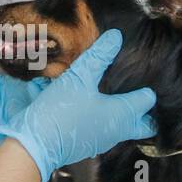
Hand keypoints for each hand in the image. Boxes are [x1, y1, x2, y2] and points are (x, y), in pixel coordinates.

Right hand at [0, 29, 155, 181]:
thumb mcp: (79, 77)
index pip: (148, 100)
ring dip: (120, 112)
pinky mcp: (87, 145)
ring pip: (122, 126)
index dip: (147, 86)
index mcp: (123, 115)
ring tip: (112, 93)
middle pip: (144, 124)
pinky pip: (102, 130)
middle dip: (145, 110)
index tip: (142, 75)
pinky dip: (100, 118)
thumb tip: (116, 37)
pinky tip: (87, 104)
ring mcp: (102, 141)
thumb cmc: (60, 111)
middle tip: (136, 91)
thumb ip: (99, 56)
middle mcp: (117, 131)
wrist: (33, 145)